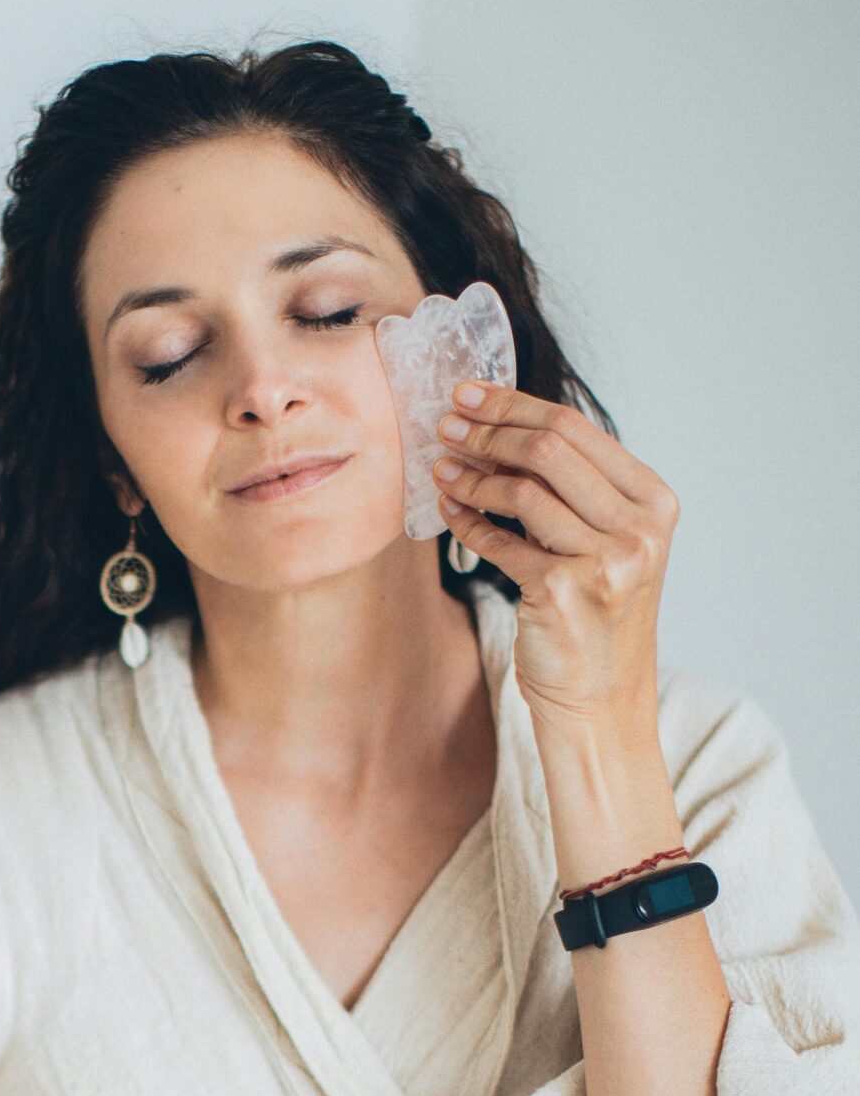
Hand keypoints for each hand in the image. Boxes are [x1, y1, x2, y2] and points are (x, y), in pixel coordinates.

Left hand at [431, 382, 679, 736]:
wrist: (601, 701)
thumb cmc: (597, 620)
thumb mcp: (606, 544)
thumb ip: (574, 491)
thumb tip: (502, 430)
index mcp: (654, 502)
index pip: (577, 428)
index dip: (515, 404)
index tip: (470, 394)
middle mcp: (639, 527)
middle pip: (550, 449)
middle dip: (488, 431)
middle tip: (445, 425)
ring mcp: (605, 560)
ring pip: (523, 491)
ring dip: (472, 475)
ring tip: (441, 467)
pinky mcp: (563, 592)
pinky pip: (501, 542)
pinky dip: (468, 523)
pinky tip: (449, 510)